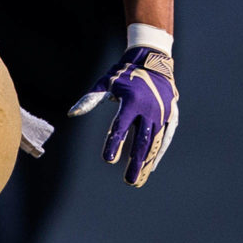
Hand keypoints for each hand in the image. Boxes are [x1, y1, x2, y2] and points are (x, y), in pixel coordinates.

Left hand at [69, 47, 178, 186]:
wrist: (153, 61)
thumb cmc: (124, 73)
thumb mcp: (106, 82)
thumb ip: (90, 99)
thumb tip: (72, 113)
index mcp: (131, 101)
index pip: (120, 127)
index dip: (114, 143)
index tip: (108, 159)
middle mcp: (148, 109)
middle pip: (141, 141)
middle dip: (135, 162)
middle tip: (128, 181)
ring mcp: (162, 113)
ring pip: (154, 142)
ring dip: (146, 162)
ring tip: (138, 179)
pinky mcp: (171, 115)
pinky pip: (165, 138)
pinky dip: (158, 152)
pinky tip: (151, 166)